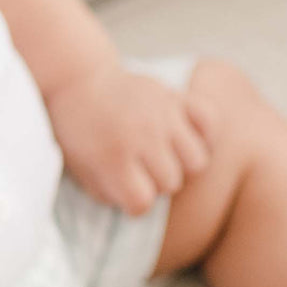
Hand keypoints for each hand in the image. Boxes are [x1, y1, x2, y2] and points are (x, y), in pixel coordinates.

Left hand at [45, 62, 218, 215]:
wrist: (77, 79)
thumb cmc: (78, 129)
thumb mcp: (79, 167)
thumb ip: (109, 194)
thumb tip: (139, 207)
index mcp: (112, 156)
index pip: (142, 203)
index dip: (133, 202)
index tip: (124, 187)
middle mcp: (142, 135)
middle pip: (171, 184)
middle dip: (153, 181)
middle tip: (136, 165)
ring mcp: (161, 113)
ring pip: (197, 161)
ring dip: (179, 163)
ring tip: (160, 152)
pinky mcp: (173, 94)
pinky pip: (209, 119)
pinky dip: (201, 131)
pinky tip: (181, 133)